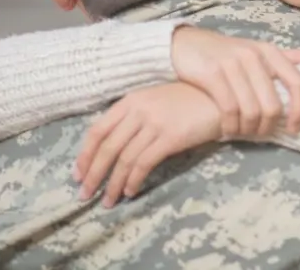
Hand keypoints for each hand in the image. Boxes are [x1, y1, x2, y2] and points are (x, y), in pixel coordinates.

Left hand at [72, 82, 221, 207]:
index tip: (78, 174)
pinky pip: (144, 163)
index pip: (97, 130)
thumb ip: (135, 116)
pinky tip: (130, 191)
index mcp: (130, 101)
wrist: (221, 99)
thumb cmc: (189, 101)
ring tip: (108, 201)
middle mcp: (138, 110)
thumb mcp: (156, 100)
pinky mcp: (170, 137)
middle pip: (107, 148)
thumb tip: (113, 146)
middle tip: (85, 195)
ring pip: (124, 159)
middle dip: (94, 175)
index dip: (85, 155)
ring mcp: (154, 123)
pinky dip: (134, 180)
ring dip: (113, 184)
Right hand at [170, 26, 299, 138]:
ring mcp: (233, 64)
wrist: (187, 44)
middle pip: (274, 105)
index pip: (299, 83)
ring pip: (252, 110)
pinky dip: (231, 125)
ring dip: (249, 129)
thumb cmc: (229, 54)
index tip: (296, 128)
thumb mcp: (262, 51)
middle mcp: (255, 56)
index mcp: (271, 51)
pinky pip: (230, 109)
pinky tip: (228, 129)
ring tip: (243, 131)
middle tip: (261, 134)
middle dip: (268, 127)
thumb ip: (293, 58)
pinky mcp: (213, 74)